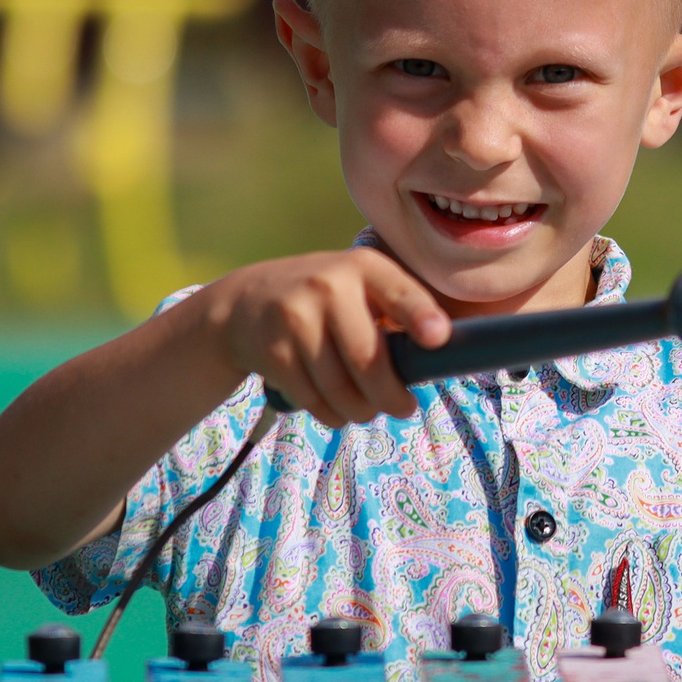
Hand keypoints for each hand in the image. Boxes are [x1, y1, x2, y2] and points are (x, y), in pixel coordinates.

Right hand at [197, 249, 452, 428]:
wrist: (244, 303)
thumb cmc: (324, 302)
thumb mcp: (357, 288)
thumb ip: (394, 314)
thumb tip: (437, 358)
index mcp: (363, 267)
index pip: (398, 292)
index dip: (419, 316)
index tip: (437, 338)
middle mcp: (329, 286)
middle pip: (369, 361)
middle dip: (391, 397)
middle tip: (402, 408)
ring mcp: (296, 317)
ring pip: (341, 390)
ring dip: (360, 411)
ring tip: (364, 409)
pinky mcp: (273, 350)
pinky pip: (314, 400)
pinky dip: (330, 414)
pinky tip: (333, 406)